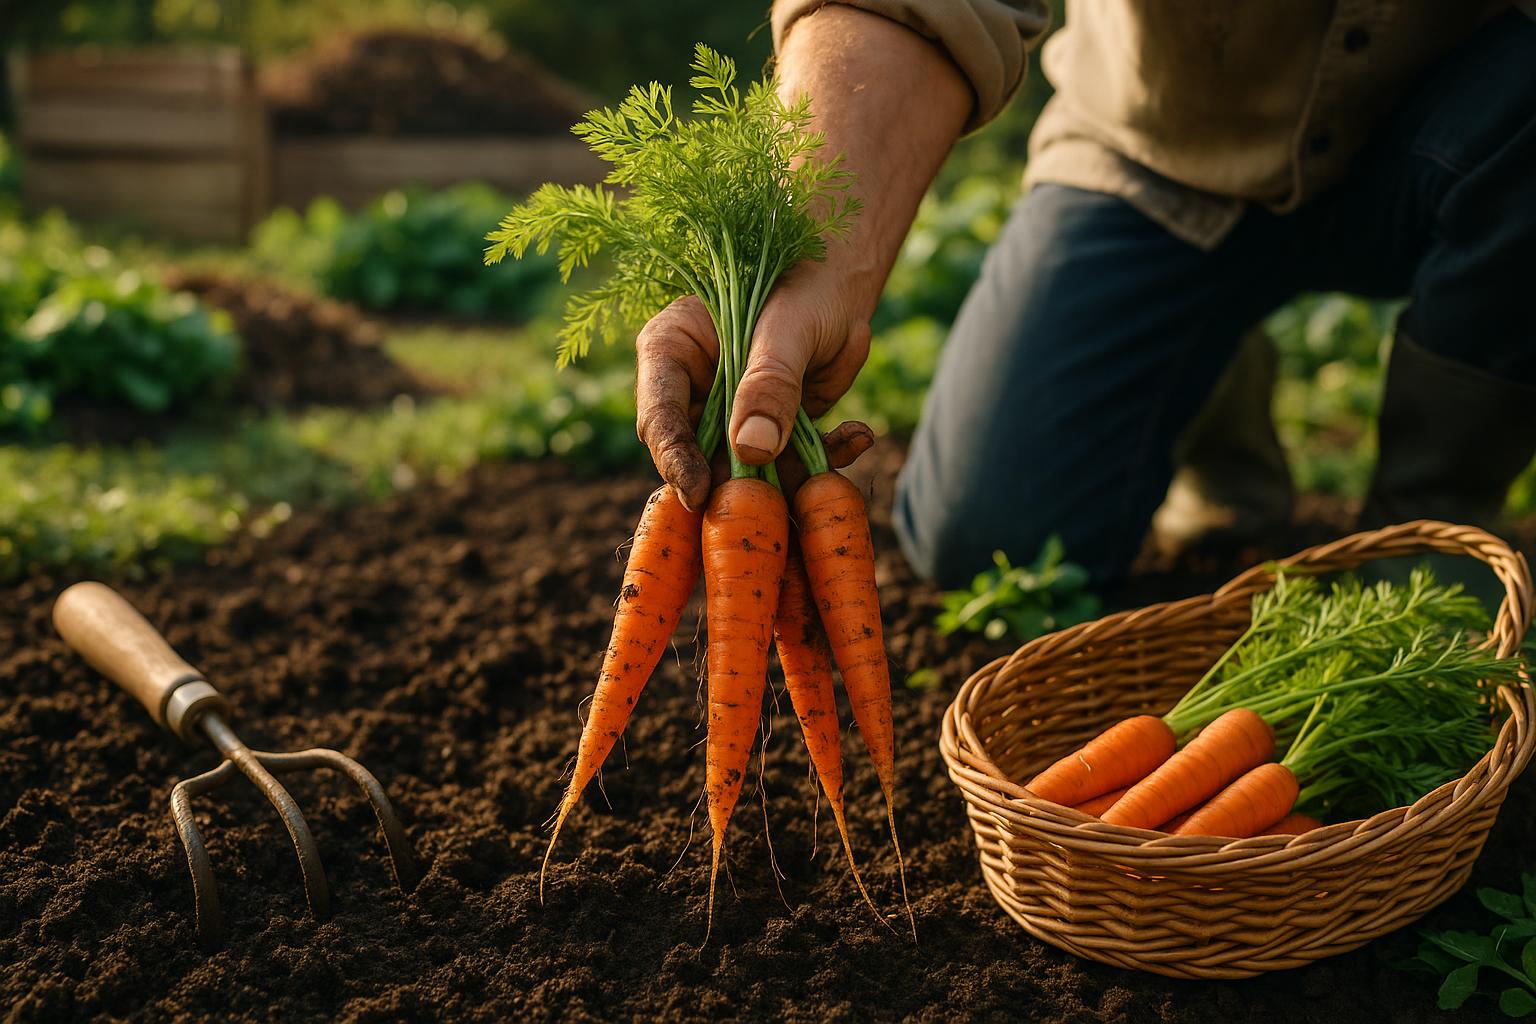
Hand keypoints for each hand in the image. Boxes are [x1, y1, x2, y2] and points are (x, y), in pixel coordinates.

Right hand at [635, 266, 873, 509]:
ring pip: (748, 472)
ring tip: (828, 470)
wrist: (842, 280)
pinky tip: (860, 436)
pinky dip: (827, 460)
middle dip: (737, 485)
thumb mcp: (788, 326)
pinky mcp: (776, 432)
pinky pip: (794, 464)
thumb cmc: (803, 282)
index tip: (698, 493)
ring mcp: (734, 417)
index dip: (675, 458)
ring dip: (791, 478)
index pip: (659, 416)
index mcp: (671, 353)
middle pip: (700, 457)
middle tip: (771, 503)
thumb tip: (751, 450)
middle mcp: (695, 393)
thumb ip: (769, 383)